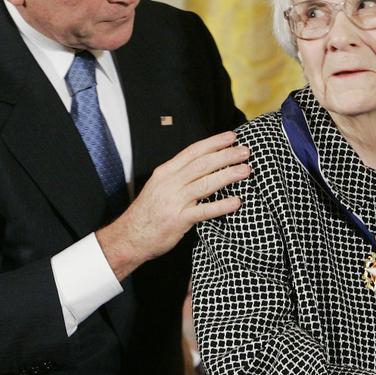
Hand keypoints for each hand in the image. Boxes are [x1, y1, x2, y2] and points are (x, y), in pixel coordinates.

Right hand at [96, 131, 250, 279]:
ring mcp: (174, 201)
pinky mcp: (179, 220)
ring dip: (228, 175)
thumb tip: (206, 163)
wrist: (129, 237)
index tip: (231, 137)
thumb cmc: (148, 212)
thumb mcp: (160, 186)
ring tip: (246, 170)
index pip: (193, 152)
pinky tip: (237, 202)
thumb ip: (179, 175)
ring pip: (205, 183)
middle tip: (245, 151)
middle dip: (226, 155)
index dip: (214, 142)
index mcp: (166, 172)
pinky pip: (204, 211)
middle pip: (202, 164)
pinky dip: (222, 205)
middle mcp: (170, 183)